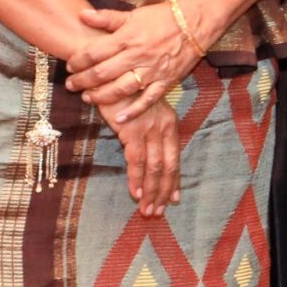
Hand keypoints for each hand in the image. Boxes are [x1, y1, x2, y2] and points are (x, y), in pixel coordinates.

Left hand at [66, 2, 201, 122]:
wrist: (195, 22)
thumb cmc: (162, 17)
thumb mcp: (133, 14)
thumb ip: (107, 18)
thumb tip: (82, 15)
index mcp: (128, 37)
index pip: (95, 52)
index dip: (78, 61)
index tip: (70, 66)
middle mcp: (138, 55)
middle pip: (103, 73)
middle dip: (83, 81)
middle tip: (71, 85)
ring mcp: (152, 70)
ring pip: (121, 88)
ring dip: (101, 96)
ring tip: (88, 98)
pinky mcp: (165, 80)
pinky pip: (148, 99)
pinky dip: (134, 111)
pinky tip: (120, 119)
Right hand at [99, 96, 181, 215]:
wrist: (111, 75)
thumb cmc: (124, 94)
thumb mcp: (143, 113)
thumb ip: (148, 132)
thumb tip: (147, 154)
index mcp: (169, 124)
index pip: (174, 158)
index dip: (174, 181)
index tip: (174, 199)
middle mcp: (164, 127)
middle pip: (168, 167)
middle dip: (164, 192)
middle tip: (158, 212)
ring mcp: (150, 129)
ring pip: (154, 167)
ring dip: (151, 191)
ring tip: (147, 210)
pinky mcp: (132, 130)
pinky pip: (137, 160)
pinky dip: (137, 178)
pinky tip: (136, 193)